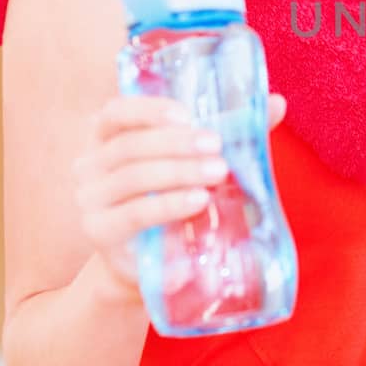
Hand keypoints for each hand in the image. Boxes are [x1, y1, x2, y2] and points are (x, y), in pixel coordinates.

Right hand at [73, 92, 287, 293]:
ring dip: (178, 171)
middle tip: (217, 146)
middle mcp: (88, 165)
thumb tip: (277, 102)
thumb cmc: (177, 200)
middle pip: (129, 145)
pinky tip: (197, 200)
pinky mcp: (100, 232)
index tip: (187, 114)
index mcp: (106, 138)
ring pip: (132, 176)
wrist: (155, 262)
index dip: (149, 110)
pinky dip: (168, 204)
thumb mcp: (198, 163)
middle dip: (177, 143)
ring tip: (217, 172)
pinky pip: (134, 214)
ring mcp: (90, 200)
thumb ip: (231, 132)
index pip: (116, 112)